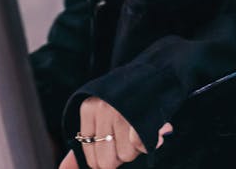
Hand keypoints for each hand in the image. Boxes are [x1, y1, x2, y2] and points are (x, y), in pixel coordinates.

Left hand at [58, 98, 172, 168]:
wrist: (152, 74)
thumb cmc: (122, 102)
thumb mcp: (97, 116)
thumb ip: (83, 144)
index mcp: (88, 110)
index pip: (92, 159)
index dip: (106, 157)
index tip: (114, 140)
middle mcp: (102, 109)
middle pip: (107, 162)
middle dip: (119, 155)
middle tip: (125, 136)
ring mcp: (122, 111)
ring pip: (126, 155)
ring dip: (135, 148)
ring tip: (137, 128)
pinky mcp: (141, 115)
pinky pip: (140, 146)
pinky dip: (147, 143)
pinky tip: (151, 132)